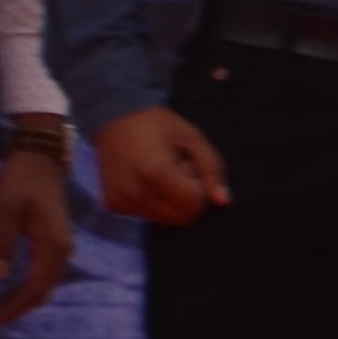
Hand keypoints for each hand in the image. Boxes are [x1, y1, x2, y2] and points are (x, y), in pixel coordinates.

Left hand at [0, 138, 78, 320]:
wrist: (40, 157)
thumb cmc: (21, 180)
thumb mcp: (6, 210)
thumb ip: (3, 244)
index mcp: (53, 244)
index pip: (35, 288)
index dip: (13, 306)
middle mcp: (62, 250)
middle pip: (42, 291)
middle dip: (15, 308)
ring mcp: (61, 246)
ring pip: (44, 285)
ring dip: (20, 299)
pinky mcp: (54, 242)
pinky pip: (43, 274)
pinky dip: (26, 287)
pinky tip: (9, 290)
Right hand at [91, 106, 228, 226]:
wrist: (114, 118)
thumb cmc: (156, 124)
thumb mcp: (192, 137)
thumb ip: (212, 169)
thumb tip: (223, 201)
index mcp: (158, 173)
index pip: (195, 206)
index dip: (200, 188)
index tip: (189, 168)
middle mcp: (137, 193)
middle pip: (181, 218)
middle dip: (186, 198)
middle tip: (175, 171)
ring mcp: (122, 202)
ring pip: (165, 221)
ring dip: (170, 202)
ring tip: (161, 175)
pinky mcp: (114, 205)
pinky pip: (146, 216)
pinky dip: (153, 203)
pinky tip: (147, 180)